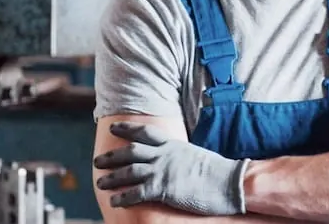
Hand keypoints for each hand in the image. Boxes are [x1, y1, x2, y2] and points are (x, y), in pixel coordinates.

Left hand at [93, 121, 248, 215]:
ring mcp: (163, 170)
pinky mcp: (164, 189)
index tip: (115, 127)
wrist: (230, 182)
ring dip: (112, 177)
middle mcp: (165, 155)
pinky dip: (123, 197)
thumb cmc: (218, 172)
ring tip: (100, 183)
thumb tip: (176, 162)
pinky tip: (114, 201)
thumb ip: (181, 157)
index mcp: (174, 145)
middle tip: (98, 161)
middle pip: (131, 151)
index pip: (146, 132)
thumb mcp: (196, 156)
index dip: (128, 129)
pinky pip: (137, 192)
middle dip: (112, 156)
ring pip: (129, 171)